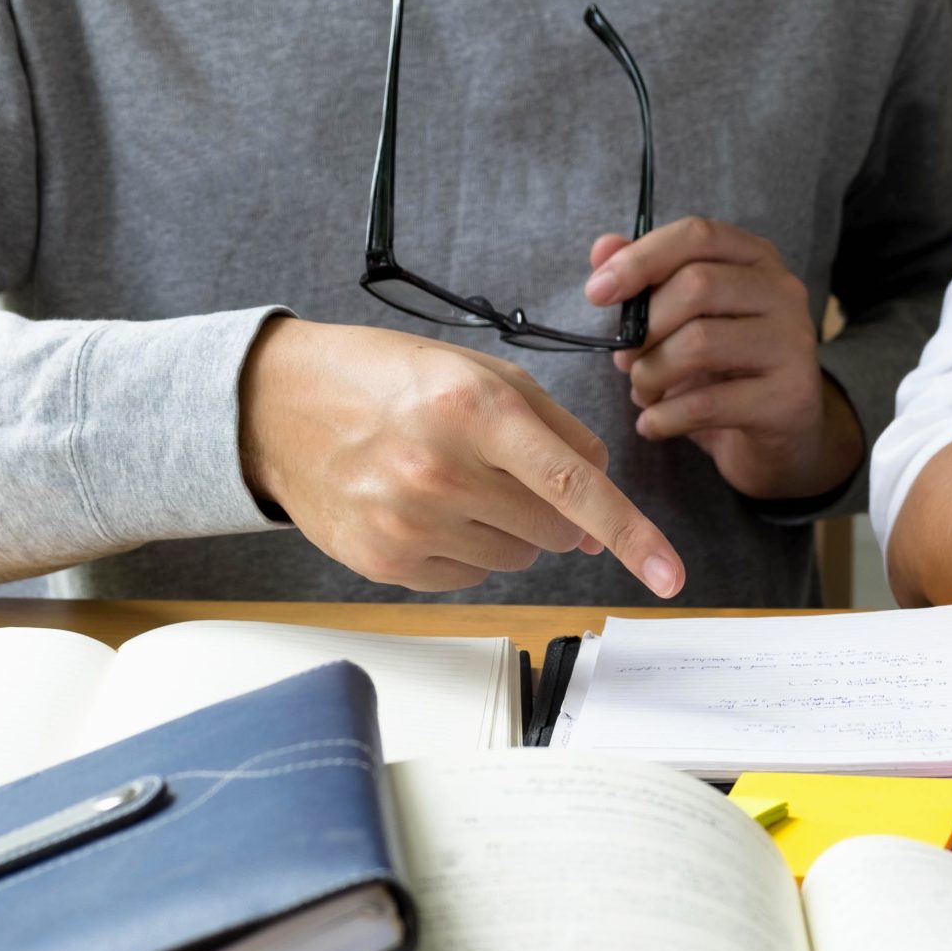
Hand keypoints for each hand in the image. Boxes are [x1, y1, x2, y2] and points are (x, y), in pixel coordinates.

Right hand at [237, 316, 683, 595]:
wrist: (278, 406)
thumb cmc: (389, 380)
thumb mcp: (480, 372)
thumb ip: (558, 433)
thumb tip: (601, 513)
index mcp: (476, 408)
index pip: (576, 487)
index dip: (633, 534)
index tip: (673, 576)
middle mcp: (442, 470)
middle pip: (556, 531)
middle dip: (553, 512)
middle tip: (504, 473)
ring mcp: (409, 523)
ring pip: (518, 559)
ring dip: (507, 530)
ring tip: (453, 484)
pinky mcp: (385, 563)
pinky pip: (471, 578)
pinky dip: (465, 550)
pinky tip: (424, 509)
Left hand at [583, 219, 862, 499]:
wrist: (782, 438)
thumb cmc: (727, 370)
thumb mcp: (685, 320)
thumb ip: (647, 280)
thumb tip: (602, 249)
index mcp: (756, 259)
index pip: (697, 235)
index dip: (640, 258)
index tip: (596, 293)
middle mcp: (783, 292)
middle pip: (697, 285)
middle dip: (644, 327)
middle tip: (624, 361)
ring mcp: (792, 344)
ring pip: (701, 342)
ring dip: (651, 374)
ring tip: (641, 394)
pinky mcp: (789, 399)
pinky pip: (708, 404)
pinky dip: (664, 417)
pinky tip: (652, 425)